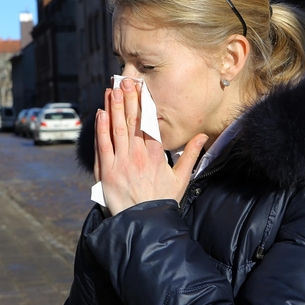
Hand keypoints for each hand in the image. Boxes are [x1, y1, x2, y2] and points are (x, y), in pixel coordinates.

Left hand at [94, 78, 207, 215]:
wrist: (145, 223)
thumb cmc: (163, 201)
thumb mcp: (181, 177)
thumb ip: (191, 154)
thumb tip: (203, 136)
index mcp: (156, 154)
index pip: (149, 122)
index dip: (144, 103)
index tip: (141, 88)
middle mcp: (139, 155)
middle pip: (132, 121)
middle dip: (128, 99)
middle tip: (124, 81)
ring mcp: (121, 162)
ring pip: (116, 129)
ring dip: (113, 107)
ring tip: (112, 90)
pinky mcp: (107, 171)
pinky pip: (102, 145)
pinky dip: (101, 129)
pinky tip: (101, 113)